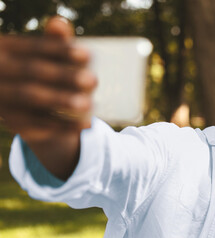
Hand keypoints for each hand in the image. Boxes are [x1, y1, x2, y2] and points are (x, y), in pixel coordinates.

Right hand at [0, 16, 95, 142]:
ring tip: (89, 104)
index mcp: (6, 51)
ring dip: (62, 100)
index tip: (87, 54)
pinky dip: (64, 124)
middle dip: (64, 76)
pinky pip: (37, 123)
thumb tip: (59, 23)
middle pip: (31, 71)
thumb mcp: (53, 59)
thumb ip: (56, 43)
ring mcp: (2, 98)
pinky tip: (86, 123)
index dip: (60, 50)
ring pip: (31, 97)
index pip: (33, 47)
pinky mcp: (13, 122)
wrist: (35, 111)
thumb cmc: (49, 76)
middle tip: (93, 80)